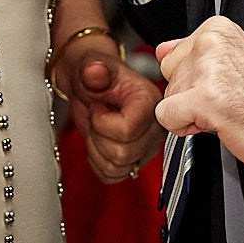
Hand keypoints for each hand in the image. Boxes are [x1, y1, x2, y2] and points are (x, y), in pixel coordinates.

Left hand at [51, 32, 164, 181]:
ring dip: (96, 149)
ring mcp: (147, 146)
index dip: (102, 122)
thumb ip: (94, 70)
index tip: (98, 107)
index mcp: (150, 102)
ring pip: (117, 167)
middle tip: (96, 117)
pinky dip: (98, 162)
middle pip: (122, 154)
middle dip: (98, 137)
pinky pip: (112, 176)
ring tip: (97, 128)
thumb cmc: (93, 74)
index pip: (127, 131)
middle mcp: (155, 126)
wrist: (89, 85)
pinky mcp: (137, 160)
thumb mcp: (90, 67)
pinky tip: (99, 141)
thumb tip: (95, 70)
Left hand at [155, 15, 243, 178]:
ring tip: (225, 111)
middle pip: (167, 78)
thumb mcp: (229, 64)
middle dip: (189, 97)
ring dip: (191, 113)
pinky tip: (216, 122)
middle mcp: (212, 42)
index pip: (171, 57)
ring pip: (168, 98)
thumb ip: (191, 54)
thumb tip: (161, 48)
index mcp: (218, 29)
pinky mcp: (205, 97)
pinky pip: (167, 116)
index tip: (224, 86)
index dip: (193, 81)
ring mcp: (209, 69)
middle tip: (225, 101)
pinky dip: (186, 127)